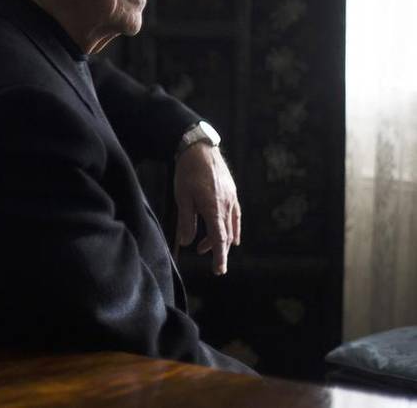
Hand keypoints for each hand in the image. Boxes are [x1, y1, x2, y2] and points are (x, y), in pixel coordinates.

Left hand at [173, 143, 240, 274]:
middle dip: (219, 251)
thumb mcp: (182, 197)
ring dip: (221, 239)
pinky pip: (235, 215)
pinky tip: (232, 234)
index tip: (219, 271)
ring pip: (231, 226)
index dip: (219, 256)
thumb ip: (186, 221)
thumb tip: (188, 242)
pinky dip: (233, 227)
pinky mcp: (232, 192)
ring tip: (207, 247)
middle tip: (213, 264)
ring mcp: (232, 198)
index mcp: (214, 208)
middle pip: (226, 235)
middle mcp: (226, 205)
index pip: (219, 239)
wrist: (199, 148)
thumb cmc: (188, 172)